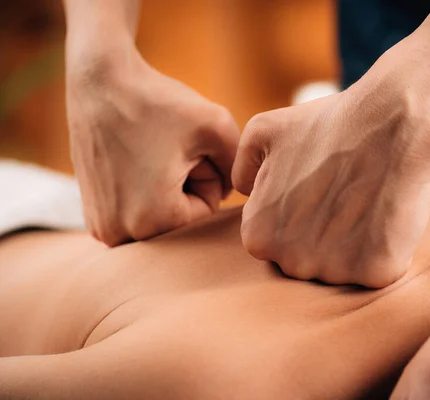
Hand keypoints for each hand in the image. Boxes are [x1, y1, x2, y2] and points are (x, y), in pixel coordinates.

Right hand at [66, 51, 238, 245]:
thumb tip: (231, 193)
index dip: (204, 173)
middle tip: (163, 147)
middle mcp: (121, 235)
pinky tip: (131, 160)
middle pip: (182, 218)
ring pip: (160, 216)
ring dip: (164, 187)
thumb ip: (238, 166)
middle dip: (184, 184)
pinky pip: (138, 213)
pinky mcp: (93, 217)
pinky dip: (142, 190)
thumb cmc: (158, 101)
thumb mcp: (217, 126)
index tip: (182, 146)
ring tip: (147, 154)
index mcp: (154, 220)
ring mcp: (102, 229)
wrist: (99, 80)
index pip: (206, 210)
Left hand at [232, 65, 429, 287]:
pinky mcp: (376, 273)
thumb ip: (242, 169)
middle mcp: (291, 262)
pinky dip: (386, 247)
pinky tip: (388, 213)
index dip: (300, 213)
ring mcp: (335, 271)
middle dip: (324, 234)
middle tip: (345, 193)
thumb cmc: (328, 125)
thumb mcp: (263, 132)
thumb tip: (246, 193)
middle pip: (308, 259)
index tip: (320, 188)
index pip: (275, 240)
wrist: (392, 123)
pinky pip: (378, 269)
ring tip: (367, 199)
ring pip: (343, 267)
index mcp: (259, 236)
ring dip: (355, 243)